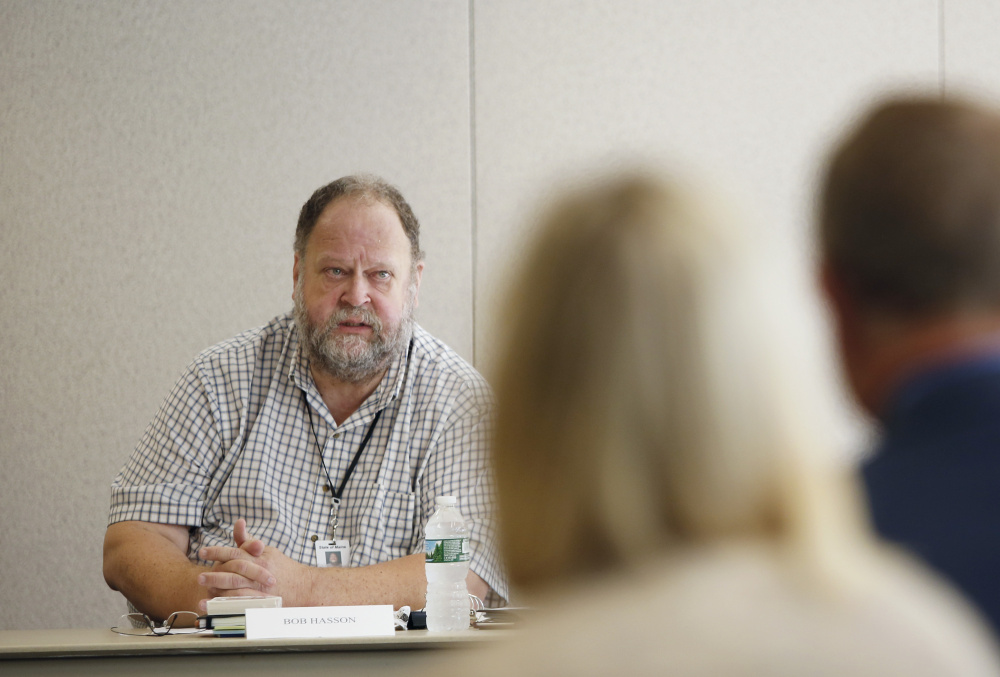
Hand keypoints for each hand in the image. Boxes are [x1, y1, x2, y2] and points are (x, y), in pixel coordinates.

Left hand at [197, 518, 312, 609]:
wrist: (305, 587)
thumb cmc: (285, 569)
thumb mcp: (268, 551)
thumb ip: (249, 541)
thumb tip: (238, 524)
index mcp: (260, 557)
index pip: (235, 551)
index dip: (217, 551)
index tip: (203, 552)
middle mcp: (260, 572)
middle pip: (232, 571)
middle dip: (214, 573)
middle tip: (200, 575)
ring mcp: (261, 588)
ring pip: (235, 587)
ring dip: (217, 588)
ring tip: (205, 589)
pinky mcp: (261, 602)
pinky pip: (240, 603)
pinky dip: (224, 604)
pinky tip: (212, 604)